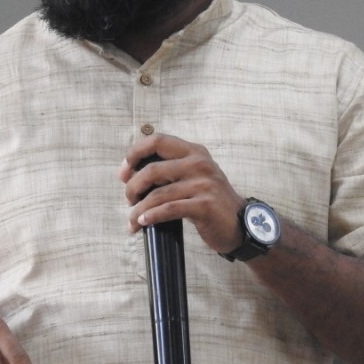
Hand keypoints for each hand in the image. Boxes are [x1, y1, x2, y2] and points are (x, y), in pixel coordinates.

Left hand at [119, 133, 245, 253]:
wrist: (240, 223)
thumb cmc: (210, 200)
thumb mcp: (195, 175)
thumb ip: (170, 169)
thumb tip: (131, 174)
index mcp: (194, 151)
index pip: (157, 140)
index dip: (134, 154)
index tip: (124, 173)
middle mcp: (199, 163)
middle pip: (152, 169)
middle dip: (133, 186)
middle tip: (129, 200)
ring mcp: (204, 184)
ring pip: (158, 194)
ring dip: (139, 209)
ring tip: (132, 220)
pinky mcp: (205, 205)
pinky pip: (169, 209)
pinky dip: (151, 216)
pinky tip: (143, 223)